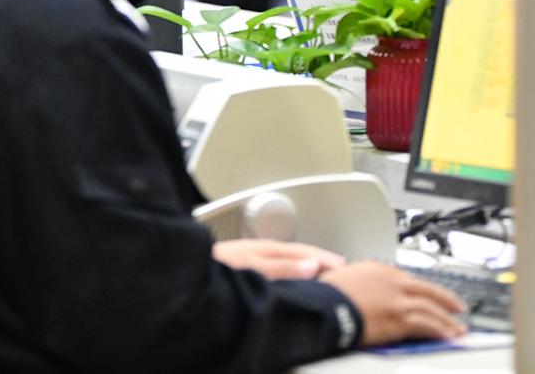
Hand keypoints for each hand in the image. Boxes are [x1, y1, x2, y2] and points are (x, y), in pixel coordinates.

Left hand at [212, 238, 344, 280]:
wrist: (188, 267)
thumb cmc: (215, 265)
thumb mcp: (251, 266)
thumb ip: (281, 267)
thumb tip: (311, 266)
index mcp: (269, 248)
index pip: (307, 252)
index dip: (327, 260)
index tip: (346, 267)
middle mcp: (264, 251)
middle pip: (301, 256)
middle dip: (322, 262)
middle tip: (343, 272)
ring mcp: (255, 259)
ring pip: (290, 263)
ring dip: (309, 269)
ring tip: (325, 278)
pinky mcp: (248, 270)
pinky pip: (280, 271)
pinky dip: (294, 277)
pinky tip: (294, 285)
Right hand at [321, 261, 466, 347]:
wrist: (325, 305)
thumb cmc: (326, 295)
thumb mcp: (341, 278)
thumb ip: (356, 281)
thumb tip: (354, 288)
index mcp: (378, 269)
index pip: (407, 279)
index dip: (421, 289)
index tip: (428, 295)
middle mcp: (392, 281)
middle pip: (426, 289)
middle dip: (445, 299)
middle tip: (457, 306)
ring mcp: (397, 299)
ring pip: (431, 308)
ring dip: (447, 320)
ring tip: (458, 328)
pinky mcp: (399, 318)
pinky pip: (426, 324)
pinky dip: (440, 330)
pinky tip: (447, 336)